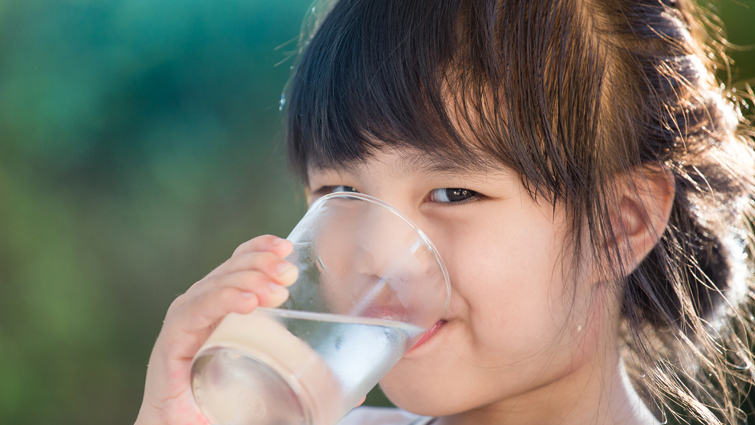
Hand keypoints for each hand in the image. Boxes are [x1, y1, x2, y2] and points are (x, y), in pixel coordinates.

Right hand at [135, 235, 297, 424]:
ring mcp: (185, 322)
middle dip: (261, 263)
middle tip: (289, 275)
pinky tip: (245, 302)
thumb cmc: (222, 406)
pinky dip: (221, 300)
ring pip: (216, 285)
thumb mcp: (267, 379)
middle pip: (230, 269)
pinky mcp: (171, 342)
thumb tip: (356, 389)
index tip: (288, 248)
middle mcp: (201, 307)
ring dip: (247, 281)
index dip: (261, 249)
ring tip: (274, 292)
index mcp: (222, 306)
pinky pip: (195, 312)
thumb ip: (303, 377)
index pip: (239, 263)